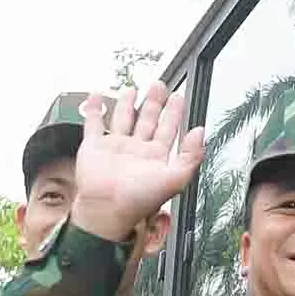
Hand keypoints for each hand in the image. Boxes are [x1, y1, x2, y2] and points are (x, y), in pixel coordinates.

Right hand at [68, 82, 204, 245]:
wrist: (107, 210)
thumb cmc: (139, 200)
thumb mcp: (175, 178)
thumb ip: (191, 155)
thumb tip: (201, 132)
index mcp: (155, 156)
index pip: (168, 128)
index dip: (174, 112)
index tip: (178, 97)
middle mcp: (136, 150)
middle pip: (147, 119)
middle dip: (153, 102)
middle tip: (159, 85)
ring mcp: (115, 147)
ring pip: (123, 119)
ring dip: (127, 103)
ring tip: (132, 89)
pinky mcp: (94, 146)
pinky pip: (94, 123)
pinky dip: (94, 109)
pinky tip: (96, 96)